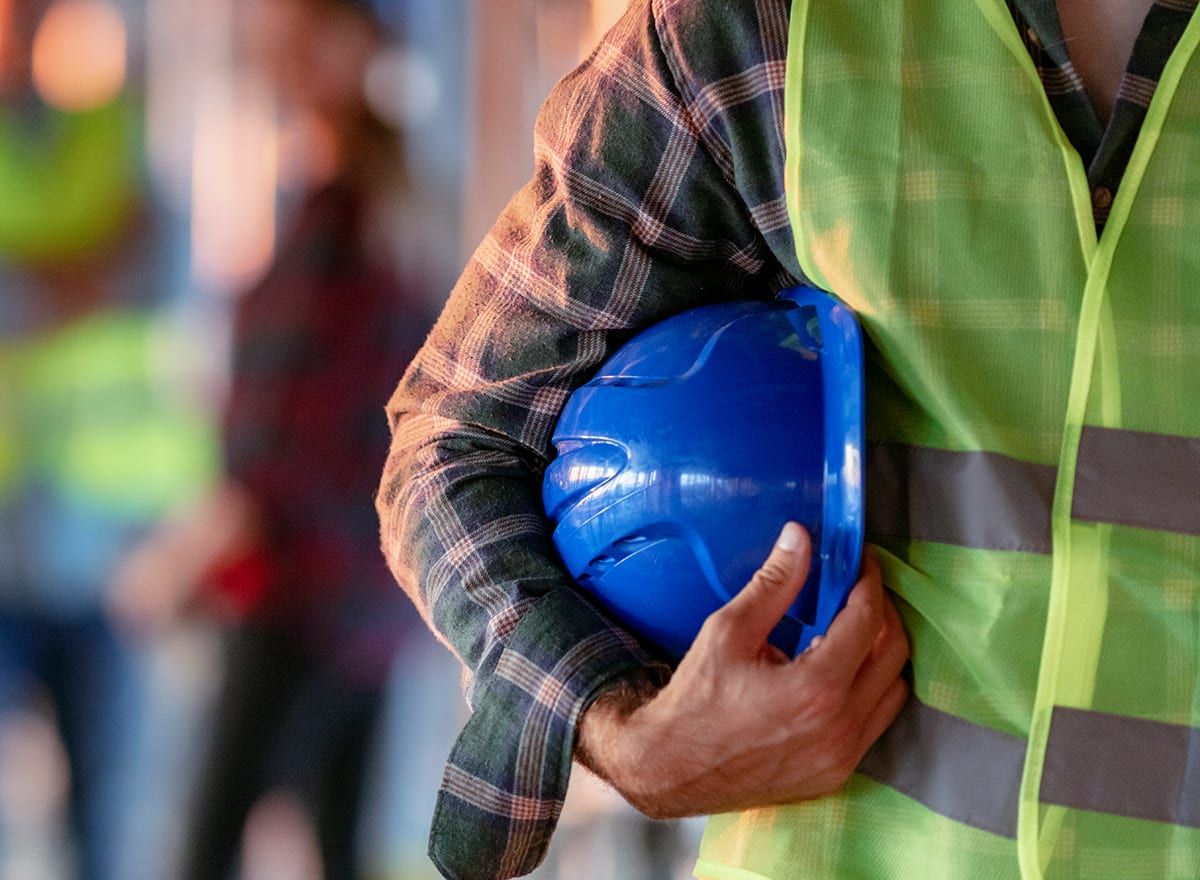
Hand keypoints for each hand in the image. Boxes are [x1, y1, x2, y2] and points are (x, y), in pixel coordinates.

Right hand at [575, 522, 909, 818]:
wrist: (672, 769)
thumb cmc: (695, 701)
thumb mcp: (728, 631)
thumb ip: (773, 583)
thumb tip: (800, 538)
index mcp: (816, 688)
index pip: (867, 619)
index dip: (868, 581)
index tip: (860, 561)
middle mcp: (840, 726)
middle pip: (893, 652)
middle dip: (881, 611)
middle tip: (857, 589)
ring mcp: (843, 756)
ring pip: (894, 689)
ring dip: (880, 652)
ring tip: (849, 629)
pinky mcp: (837, 774)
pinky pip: (875, 722)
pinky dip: (869, 688)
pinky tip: (836, 672)